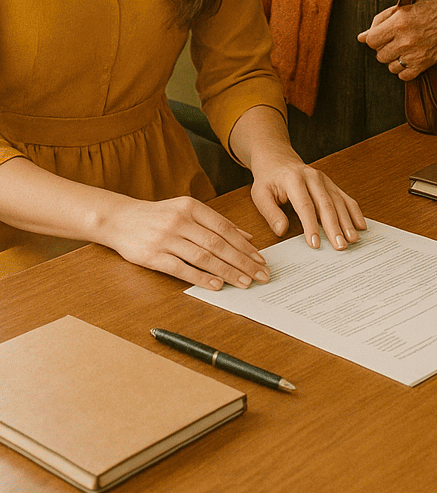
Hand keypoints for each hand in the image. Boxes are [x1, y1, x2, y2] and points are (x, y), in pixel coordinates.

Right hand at [105, 194, 270, 290]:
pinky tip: (216, 285)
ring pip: (203, 257)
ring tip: (244, 282)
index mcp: (191, 207)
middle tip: (260, 275)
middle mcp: (180, 220)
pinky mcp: (153, 256)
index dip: (244, 245)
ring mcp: (166, 238)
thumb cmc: (158, 216)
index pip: (224, 228)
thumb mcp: (186, 210)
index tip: (260, 259)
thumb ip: (215, 222)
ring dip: (227, 271)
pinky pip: (181, 269)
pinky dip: (201, 278)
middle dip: (242, 261)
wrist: (119, 219)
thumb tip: (246, 237)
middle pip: (217, 243)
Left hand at [229, 105, 366, 253]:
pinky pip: (344, 197)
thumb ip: (270, 212)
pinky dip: (354, 211)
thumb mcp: (260, 194)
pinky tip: (361, 224)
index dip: (310, 225)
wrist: (277, 157)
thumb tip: (282, 231)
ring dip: (347, 221)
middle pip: (326, 204)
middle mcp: (312, 177)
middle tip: (340, 246)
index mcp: (293, 179)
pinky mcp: (330, 183)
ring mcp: (324, 179)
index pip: (304, 205)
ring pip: (338, 201)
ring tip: (353, 239)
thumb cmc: (268, 178)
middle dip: (334, 226)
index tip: (315, 244)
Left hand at [358, 0, 436, 79]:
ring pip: (390, 67)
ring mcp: (414, 55)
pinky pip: (403, 76)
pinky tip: (409, 59)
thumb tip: (361, 37)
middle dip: (384, 48)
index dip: (374, 39)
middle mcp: (405, 40)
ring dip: (394, 59)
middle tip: (394, 41)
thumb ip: (379, 22)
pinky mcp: (423, 65)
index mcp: (398, 23)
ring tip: (403, 49)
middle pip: (379, 55)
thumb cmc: (424, 11)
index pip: (371, 41)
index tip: (381, 36)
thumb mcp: (400, 9)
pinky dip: (404, 69)